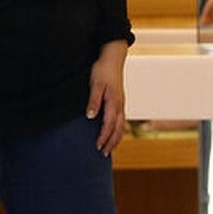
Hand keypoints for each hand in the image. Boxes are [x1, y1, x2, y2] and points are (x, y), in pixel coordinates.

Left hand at [87, 39, 127, 155]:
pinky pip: (121, 120)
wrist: (112, 59)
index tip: (97, 147)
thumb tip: (90, 116)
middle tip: (103, 154)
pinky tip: (113, 135)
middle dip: (111, 142)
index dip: (103, 137)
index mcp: (114, 102)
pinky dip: (118, 131)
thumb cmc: (102, 70)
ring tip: (109, 149)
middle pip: (118, 129)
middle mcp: (120, 105)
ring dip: (116, 139)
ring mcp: (121, 104)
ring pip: (122, 126)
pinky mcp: (120, 102)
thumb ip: (93, 101)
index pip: (109, 125)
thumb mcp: (95, 84)